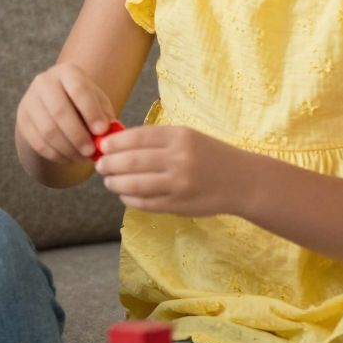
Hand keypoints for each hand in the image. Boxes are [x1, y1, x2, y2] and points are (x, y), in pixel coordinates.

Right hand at [15, 62, 114, 166]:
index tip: (102, 131)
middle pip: (59, 110)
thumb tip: (108, 134)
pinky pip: (38, 142)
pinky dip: (56, 155)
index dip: (91, 111)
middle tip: (91, 151)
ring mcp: (30, 100)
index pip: (78, 89)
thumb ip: (105, 117)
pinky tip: (69, 158)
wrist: (56, 105)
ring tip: (83, 158)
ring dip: (68, 149)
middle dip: (78, 135)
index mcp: (68, 72)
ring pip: (48, 130)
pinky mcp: (23, 120)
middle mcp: (45, 82)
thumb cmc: (83, 104)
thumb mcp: (98, 103)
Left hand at [96, 123, 240, 216]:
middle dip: (109, 164)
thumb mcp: (188, 137)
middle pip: (131, 161)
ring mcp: (178, 184)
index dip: (114, 143)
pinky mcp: (178, 205)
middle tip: (100, 165)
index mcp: (180, 137)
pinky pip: (145, 203)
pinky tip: (125, 195)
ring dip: (115, 183)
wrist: (242, 181)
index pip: (137, 137)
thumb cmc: (210, 155)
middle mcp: (179, 159)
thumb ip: (157, 140)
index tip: (102, 146)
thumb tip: (117, 143)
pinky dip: (129, 199)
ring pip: (134, 185)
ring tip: (109, 181)